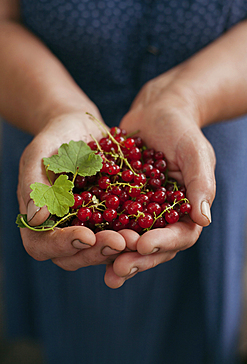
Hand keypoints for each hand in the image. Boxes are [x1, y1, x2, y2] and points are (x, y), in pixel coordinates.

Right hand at [17, 108, 125, 268]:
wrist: (80, 129)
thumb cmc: (54, 140)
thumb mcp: (38, 155)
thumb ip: (34, 185)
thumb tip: (35, 218)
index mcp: (39, 219)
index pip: (42, 244)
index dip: (63, 245)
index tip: (86, 236)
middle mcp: (63, 229)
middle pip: (74, 256)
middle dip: (97, 251)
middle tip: (120, 241)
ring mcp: (88, 227)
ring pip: (99, 251)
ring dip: (118, 249)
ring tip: (136, 239)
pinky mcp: (110, 219)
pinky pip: (119, 233)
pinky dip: (133, 234)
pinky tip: (147, 228)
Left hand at [104, 71, 215, 287]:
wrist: (156, 112)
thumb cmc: (180, 129)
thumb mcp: (195, 151)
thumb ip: (201, 183)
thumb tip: (203, 220)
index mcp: (187, 209)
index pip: (181, 235)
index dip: (164, 243)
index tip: (144, 244)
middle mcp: (165, 216)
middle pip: (155, 246)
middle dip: (138, 259)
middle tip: (118, 269)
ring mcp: (142, 211)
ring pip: (132, 240)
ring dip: (119, 256)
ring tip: (106, 270)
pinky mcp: (121, 203)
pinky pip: (112, 222)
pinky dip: (101, 234)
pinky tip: (86, 243)